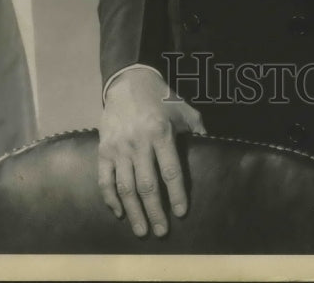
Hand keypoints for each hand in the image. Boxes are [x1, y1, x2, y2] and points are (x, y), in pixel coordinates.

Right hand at [98, 67, 205, 236]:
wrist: (127, 81)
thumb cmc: (159, 96)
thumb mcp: (183, 108)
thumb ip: (197, 128)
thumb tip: (210, 146)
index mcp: (160, 132)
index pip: (170, 170)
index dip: (177, 194)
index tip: (182, 213)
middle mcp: (138, 142)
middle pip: (147, 185)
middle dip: (156, 211)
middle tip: (162, 232)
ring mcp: (118, 148)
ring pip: (125, 187)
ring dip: (134, 212)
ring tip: (142, 231)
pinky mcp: (103, 150)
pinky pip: (105, 180)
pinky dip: (111, 199)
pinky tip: (120, 212)